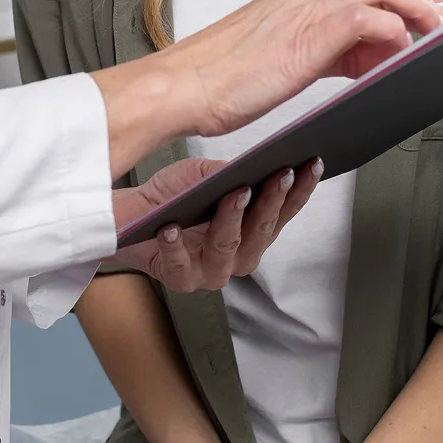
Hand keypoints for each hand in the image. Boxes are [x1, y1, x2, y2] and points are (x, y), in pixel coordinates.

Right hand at [94, 0, 442, 177]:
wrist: (181, 86)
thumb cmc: (218, 80)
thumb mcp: (280, 61)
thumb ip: (323, 53)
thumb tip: (363, 61)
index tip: (435, 9)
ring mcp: (306, 7)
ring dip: (418, 7)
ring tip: (440, 31)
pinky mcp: (308, 32)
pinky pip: (369, 17)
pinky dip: (393, 31)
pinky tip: (400, 53)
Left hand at [111, 157, 319, 291]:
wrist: (131, 218)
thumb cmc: (174, 197)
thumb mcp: (203, 176)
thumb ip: (228, 174)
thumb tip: (250, 166)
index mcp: (252, 233)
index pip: (284, 212)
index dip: (301, 189)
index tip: (312, 164)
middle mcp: (238, 257)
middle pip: (261, 231)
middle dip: (272, 201)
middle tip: (279, 174)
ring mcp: (210, 271)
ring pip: (227, 246)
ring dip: (231, 218)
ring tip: (232, 194)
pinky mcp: (179, 279)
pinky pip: (179, 262)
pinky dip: (174, 243)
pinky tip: (170, 226)